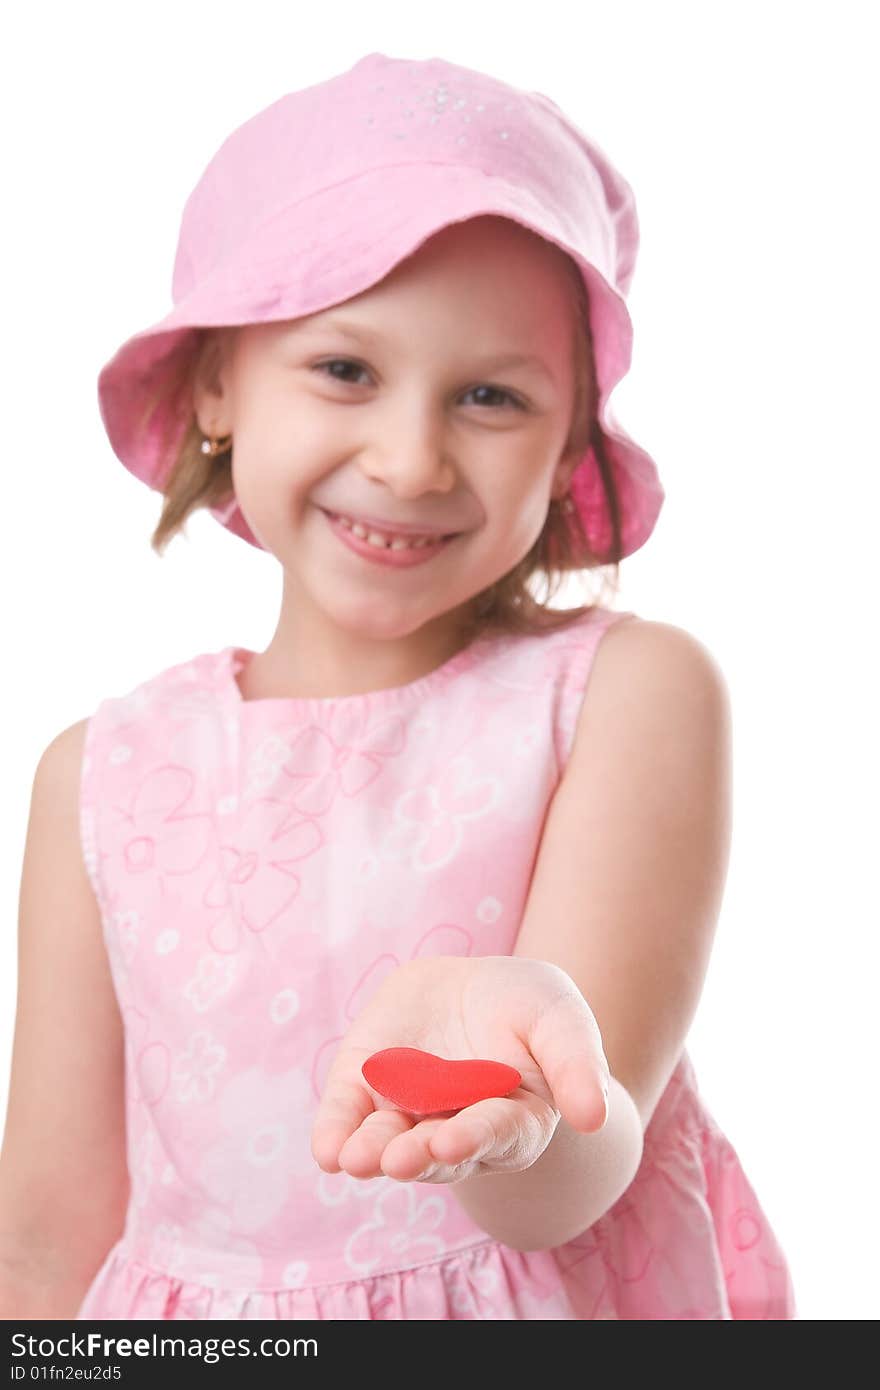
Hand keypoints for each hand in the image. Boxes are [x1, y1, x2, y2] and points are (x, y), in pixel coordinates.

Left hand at [310, 955, 610, 1185]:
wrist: (469, 985)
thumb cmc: (527, 1007)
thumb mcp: (559, 1017)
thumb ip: (577, 1063)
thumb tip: (595, 1116)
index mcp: (513, 1121)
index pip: (495, 1134)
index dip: (475, 1138)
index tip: (452, 1140)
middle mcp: (456, 1132)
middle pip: (437, 1151)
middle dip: (418, 1155)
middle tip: (399, 1159)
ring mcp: (407, 1116)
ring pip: (387, 1144)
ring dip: (371, 1153)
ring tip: (358, 1159)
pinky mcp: (364, 1093)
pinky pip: (346, 1120)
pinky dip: (334, 1134)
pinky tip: (327, 1151)